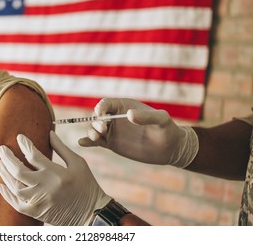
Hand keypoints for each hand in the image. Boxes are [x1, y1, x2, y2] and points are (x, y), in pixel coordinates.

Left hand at [0, 131, 111, 225]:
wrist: (91, 214)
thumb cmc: (87, 186)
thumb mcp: (78, 163)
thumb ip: (61, 148)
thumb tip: (49, 132)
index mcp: (56, 173)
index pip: (33, 155)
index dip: (24, 144)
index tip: (19, 137)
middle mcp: (45, 187)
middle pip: (18, 170)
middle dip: (7, 157)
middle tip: (1, 149)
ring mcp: (39, 201)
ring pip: (14, 186)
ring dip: (4, 173)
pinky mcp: (36, 212)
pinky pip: (16, 204)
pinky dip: (7, 195)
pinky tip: (1, 185)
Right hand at [79, 98, 197, 166]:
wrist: (170, 148)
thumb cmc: (168, 130)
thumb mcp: (161, 120)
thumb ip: (147, 116)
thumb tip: (129, 115)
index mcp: (124, 106)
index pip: (106, 103)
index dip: (100, 108)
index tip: (101, 115)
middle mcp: (116, 118)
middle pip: (97, 116)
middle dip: (96, 122)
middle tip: (104, 130)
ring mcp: (113, 131)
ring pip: (95, 129)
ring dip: (91, 132)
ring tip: (95, 137)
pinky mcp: (112, 144)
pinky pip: (97, 142)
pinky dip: (88, 142)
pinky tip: (82, 143)